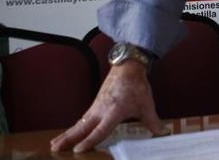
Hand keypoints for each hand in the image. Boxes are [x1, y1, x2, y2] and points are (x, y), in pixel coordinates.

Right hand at [50, 61, 165, 152]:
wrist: (127, 68)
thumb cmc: (136, 87)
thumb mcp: (146, 105)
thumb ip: (153, 122)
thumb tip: (163, 133)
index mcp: (113, 112)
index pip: (100, 130)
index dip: (90, 141)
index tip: (79, 150)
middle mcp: (101, 110)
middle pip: (82, 128)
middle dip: (68, 139)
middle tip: (54, 148)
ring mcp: (96, 107)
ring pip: (79, 123)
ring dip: (67, 133)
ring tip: (55, 144)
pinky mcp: (95, 104)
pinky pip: (83, 118)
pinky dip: (75, 126)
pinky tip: (71, 132)